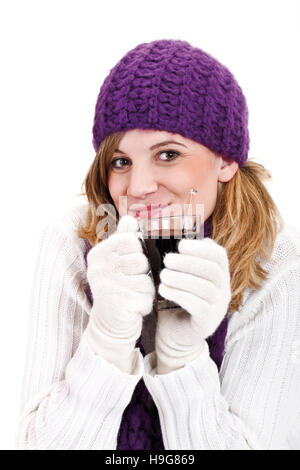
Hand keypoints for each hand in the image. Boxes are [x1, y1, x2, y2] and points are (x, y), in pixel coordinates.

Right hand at [83, 215, 154, 372]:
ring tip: (131, 295)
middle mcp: (99, 269)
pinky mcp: (119, 304)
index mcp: (98, 254)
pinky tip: (132, 308)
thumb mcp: (116, 262)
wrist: (109, 325)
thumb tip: (130, 217)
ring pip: (146, 279)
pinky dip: (145, 304)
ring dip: (145, 289)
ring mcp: (108, 286)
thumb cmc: (117, 289)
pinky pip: (147, 296)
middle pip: (140, 260)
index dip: (136, 253)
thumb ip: (123, 239)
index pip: (130, 240)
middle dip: (142, 274)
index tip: (127, 266)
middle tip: (129, 284)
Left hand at [155, 237, 230, 373]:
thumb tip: (176, 237)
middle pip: (213, 271)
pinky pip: (197, 305)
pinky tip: (164, 290)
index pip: (219, 256)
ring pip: (204, 288)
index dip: (201, 248)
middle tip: (167, 260)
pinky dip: (179, 294)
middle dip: (189, 262)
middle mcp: (224, 290)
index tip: (181, 245)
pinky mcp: (207, 322)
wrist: (175, 335)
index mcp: (219, 276)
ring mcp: (218, 307)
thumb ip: (184, 260)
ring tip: (163, 275)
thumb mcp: (182, 277)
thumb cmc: (177, 300)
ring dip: (181, 278)